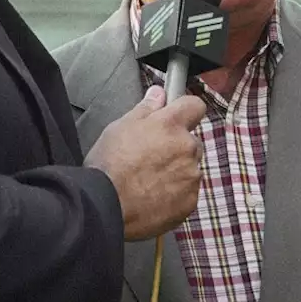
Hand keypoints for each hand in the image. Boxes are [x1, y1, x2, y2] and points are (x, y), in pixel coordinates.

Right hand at [85, 85, 204, 240]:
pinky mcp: (190, 200)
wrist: (106, 207)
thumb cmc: (109, 166)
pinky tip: (153, 195)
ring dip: (176, 170)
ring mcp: (191, 175)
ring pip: (190, 166)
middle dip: (176, 145)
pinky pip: (188, 191)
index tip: (175, 116)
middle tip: (151, 155)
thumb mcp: (120, 127)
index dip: (184, 109)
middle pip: (191, 140)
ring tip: (148, 179)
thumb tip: (158, 94)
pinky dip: (176, 192)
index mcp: (170, 125)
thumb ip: (146, 108)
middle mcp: (187, 147)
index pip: (194, 105)